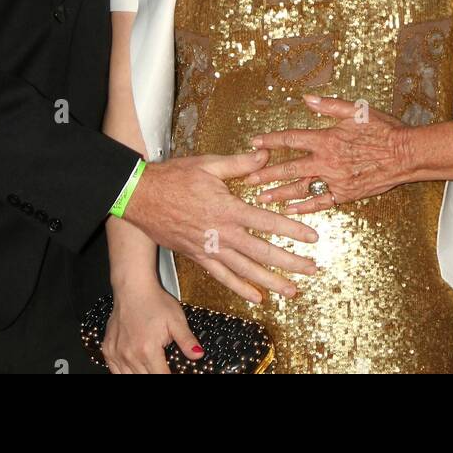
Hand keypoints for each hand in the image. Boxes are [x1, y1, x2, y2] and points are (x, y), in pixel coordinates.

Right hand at [102, 280, 202, 373]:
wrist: (132, 288)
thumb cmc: (154, 301)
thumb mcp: (176, 319)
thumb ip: (187, 340)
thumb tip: (198, 355)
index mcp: (148, 350)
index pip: (161, 377)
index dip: (171, 377)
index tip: (175, 373)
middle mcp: (130, 355)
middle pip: (146, 379)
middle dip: (157, 375)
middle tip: (163, 368)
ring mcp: (117, 354)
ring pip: (130, 378)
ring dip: (142, 376)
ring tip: (152, 368)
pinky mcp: (108, 350)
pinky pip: (115, 371)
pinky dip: (125, 373)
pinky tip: (134, 369)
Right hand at [121, 149, 318, 304]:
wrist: (139, 197)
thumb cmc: (173, 178)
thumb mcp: (208, 164)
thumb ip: (240, 163)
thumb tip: (266, 154)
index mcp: (227, 208)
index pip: (267, 222)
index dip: (292, 230)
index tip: (312, 238)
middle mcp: (221, 233)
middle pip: (261, 253)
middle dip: (289, 263)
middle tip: (311, 270)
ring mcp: (209, 249)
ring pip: (245, 271)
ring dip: (270, 282)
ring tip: (292, 291)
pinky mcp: (197, 257)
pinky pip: (222, 277)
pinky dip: (240, 289)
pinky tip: (256, 298)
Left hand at [244, 94, 409, 212]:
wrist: (405, 154)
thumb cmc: (383, 129)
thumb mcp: (356, 110)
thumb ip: (329, 106)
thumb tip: (307, 99)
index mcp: (327, 139)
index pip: (291, 139)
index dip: (271, 140)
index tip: (254, 142)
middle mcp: (327, 161)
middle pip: (289, 168)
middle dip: (266, 173)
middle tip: (247, 179)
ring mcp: (335, 180)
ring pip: (301, 188)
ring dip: (279, 193)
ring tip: (261, 198)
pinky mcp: (345, 194)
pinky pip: (320, 202)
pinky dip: (304, 207)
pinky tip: (290, 210)